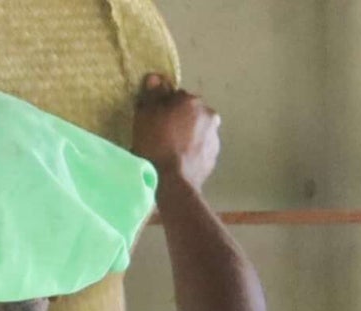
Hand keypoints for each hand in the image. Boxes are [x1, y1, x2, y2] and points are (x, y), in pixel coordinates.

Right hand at [133, 75, 220, 189]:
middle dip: (178, 120)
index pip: (176, 96)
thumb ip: (153, 94)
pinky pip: (199, 150)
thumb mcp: (146, 115)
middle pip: (189, 114)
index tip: (154, 119)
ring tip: (170, 151)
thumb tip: (156, 78)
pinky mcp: (213, 160)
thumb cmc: (156, 143)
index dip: (163, 106)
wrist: (172, 182)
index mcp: (193, 102)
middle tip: (161, 135)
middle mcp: (209, 116)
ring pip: (196, 132)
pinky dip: (191, 152)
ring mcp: (214, 139)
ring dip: (186, 136)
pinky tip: (178, 161)